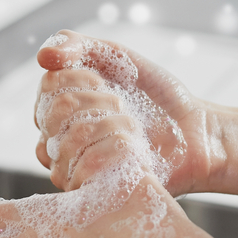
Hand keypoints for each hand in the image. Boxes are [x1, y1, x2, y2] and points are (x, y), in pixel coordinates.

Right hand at [34, 30, 221, 196]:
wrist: (195, 131)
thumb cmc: (155, 96)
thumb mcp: (116, 57)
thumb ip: (77, 46)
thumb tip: (42, 56)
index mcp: (59, 109)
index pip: (47, 87)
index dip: (80, 77)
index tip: (107, 81)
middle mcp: (58, 141)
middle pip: (53, 114)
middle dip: (95, 100)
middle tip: (122, 104)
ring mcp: (74, 170)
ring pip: (67, 142)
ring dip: (109, 124)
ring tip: (132, 127)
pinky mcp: (94, 192)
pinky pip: (88, 167)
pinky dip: (116, 148)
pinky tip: (135, 148)